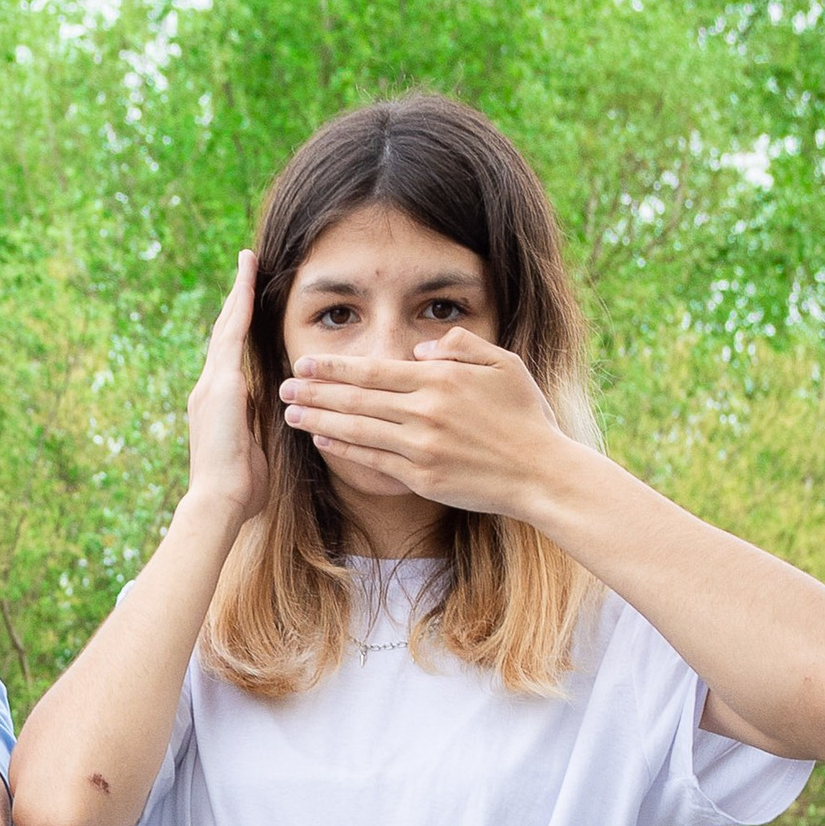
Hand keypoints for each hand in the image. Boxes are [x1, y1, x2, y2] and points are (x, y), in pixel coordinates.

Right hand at [185, 251, 262, 518]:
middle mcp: (208, 388)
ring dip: (238, 293)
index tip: (247, 303)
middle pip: (224, 334)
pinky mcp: (219, 385)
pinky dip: (239, 307)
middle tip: (246, 266)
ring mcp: (210, 385)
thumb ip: (262, 430)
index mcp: (218, 404)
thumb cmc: (241, 491)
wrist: (218, 502)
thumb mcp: (256, 452)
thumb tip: (284, 419)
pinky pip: (231, 336)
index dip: (239, 327)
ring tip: (247, 262)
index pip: (230, 357)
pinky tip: (248, 282)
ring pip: (226, 328)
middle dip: (236, 300)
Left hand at [280, 330, 567, 519]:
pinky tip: (322, 442)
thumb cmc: (526, 416)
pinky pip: (372, 461)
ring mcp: (420, 447)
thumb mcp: (503, 364)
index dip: (335, 368)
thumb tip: (421, 349)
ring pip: (357, 430)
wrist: (542, 473)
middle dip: (314, 392)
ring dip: (319, 421)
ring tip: (290, 414)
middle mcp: (424, 412)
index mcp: (440, 380)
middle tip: (282, 387)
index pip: (375, 370)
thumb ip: (460, 347)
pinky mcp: (421, 478)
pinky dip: (344, 450)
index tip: (305, 363)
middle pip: (356, 399)